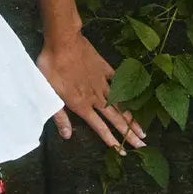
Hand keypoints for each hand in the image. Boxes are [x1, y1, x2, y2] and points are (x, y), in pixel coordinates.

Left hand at [38, 30, 148, 154]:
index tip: (123, 151)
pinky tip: (136, 97)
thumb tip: (67, 136)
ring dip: (132, 117)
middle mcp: (96, 96)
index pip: (99, 127)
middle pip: (116, 119)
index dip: (111, 140)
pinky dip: (128, 90)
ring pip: (121, 103)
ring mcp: (102, 82)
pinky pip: (119, 81)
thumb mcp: (49, 94)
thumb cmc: (52, 68)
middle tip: (143, 145)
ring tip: (143, 129)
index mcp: (81, 105)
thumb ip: (59, 116)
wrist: (63, 42)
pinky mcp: (105, 68)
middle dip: (129, 134)